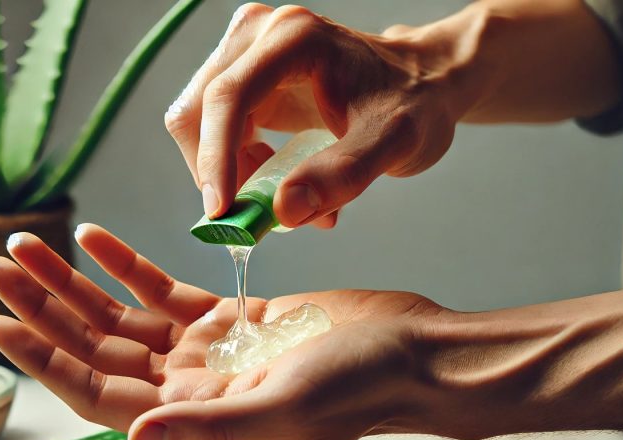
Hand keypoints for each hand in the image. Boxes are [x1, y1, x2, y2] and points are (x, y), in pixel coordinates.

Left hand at [0, 225, 449, 439]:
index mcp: (196, 420)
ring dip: (74, 282)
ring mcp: (207, 353)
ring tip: (29, 243)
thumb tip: (133, 436)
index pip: (99, 393)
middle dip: (45, 308)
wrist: (412, 351)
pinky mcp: (229, 318)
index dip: (46, 359)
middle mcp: (190, 390)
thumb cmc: (361, 387)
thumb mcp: (288, 408)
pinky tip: (95, 236)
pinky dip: (126, 265)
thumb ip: (209, 425)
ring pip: (120, 317)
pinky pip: (163, 291)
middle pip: (97, 349)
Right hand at [166, 3, 475, 227]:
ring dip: (231, 175)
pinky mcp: (244, 80)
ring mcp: (247, 55)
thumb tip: (283, 210)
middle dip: (221, 173)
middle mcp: (260, 35)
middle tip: (260, 219)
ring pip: (198, 125)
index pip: (230, 96)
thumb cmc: (414, 105)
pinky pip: (214, 132)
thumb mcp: (393, 144)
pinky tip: (282, 183)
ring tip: (288, 200)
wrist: (424, 86)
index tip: (222, 213)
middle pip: (199, 111)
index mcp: (295, 38)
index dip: (216, 157)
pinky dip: (238, 169)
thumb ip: (342, 175)